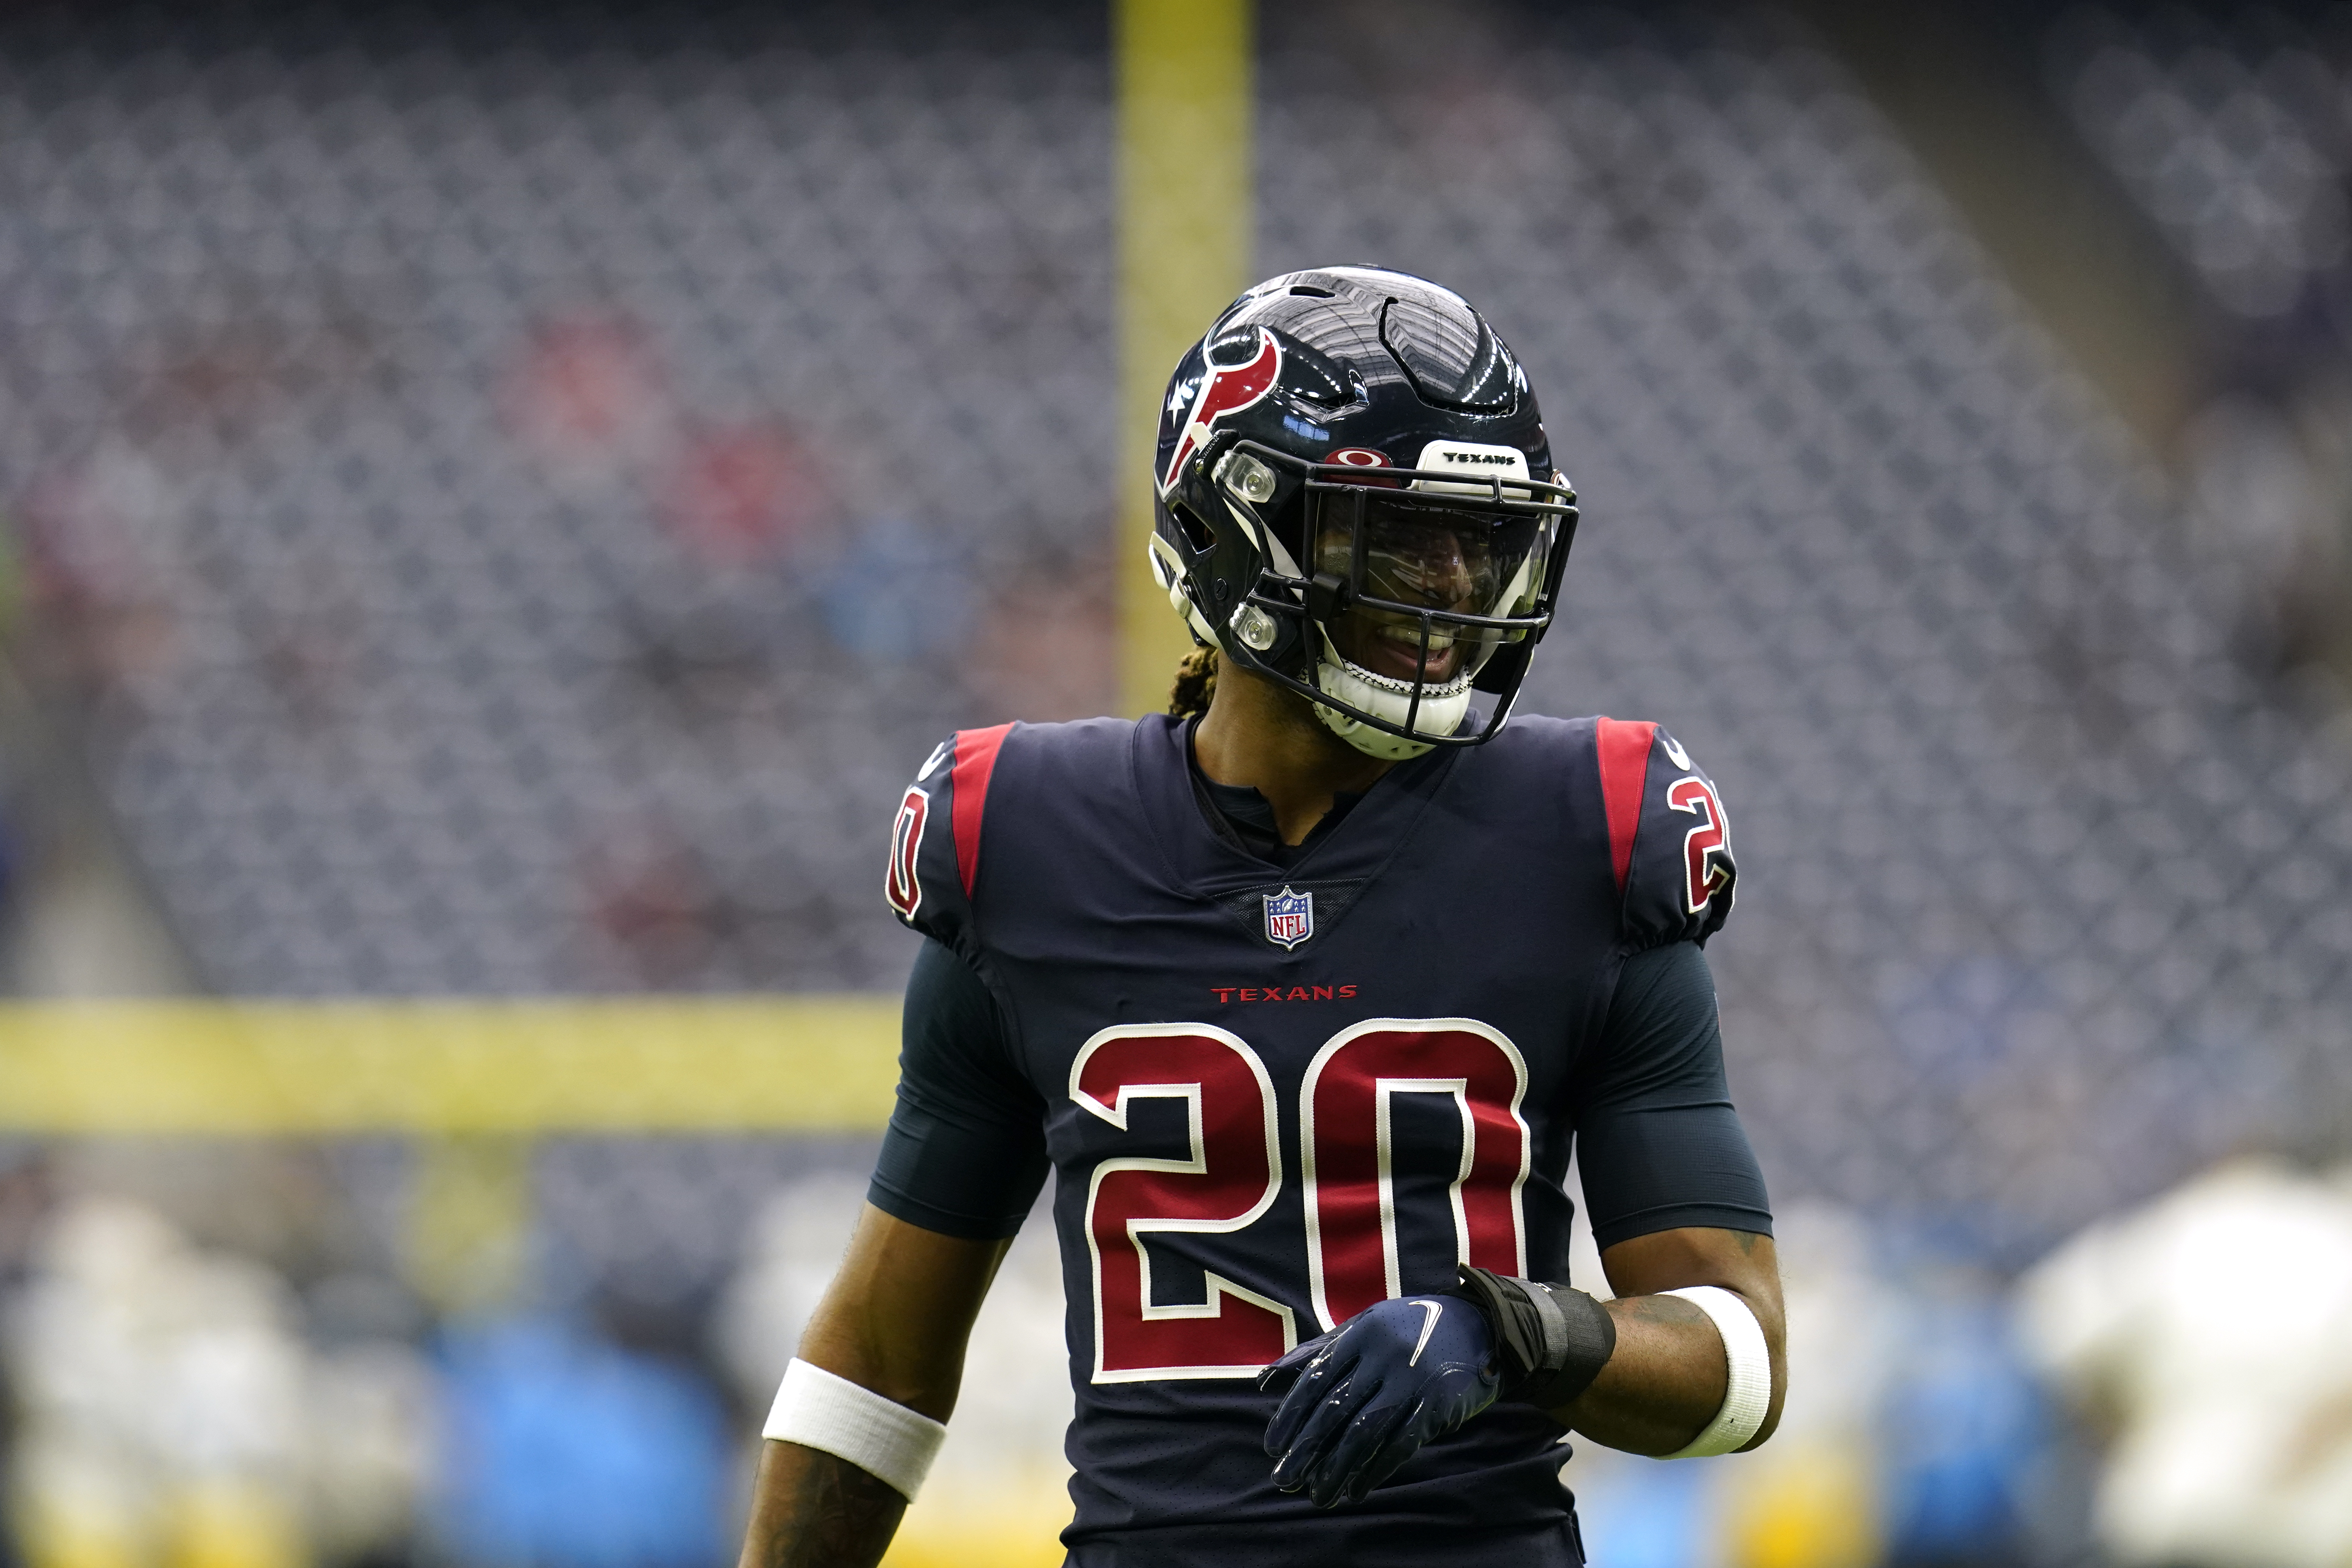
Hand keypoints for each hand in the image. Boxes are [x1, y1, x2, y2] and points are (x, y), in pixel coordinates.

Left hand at [1258, 1295, 1500, 1507]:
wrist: (1480, 1328)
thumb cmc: (1409, 1329)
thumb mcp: (1364, 1328)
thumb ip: (1317, 1352)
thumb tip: (1264, 1380)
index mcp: (1361, 1333)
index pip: (1316, 1379)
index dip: (1291, 1415)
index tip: (1272, 1446)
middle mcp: (1384, 1355)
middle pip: (1334, 1410)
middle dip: (1306, 1450)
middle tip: (1284, 1479)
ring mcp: (1412, 1380)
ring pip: (1364, 1432)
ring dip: (1336, 1468)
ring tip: (1318, 1495)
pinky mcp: (1437, 1404)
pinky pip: (1400, 1444)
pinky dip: (1375, 1470)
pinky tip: (1355, 1490)